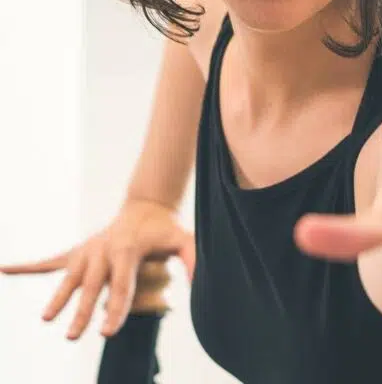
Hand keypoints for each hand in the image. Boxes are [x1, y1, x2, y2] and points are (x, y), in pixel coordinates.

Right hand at [0, 199, 193, 339]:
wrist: (146, 205)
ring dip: (59, 297)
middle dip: (82, 311)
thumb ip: (192, 259)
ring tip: (47, 319)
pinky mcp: (77, 251)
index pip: (121, 286)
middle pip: (92, 286)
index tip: (107, 332)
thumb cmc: (164, 229)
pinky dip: (24, 266)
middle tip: (74, 336)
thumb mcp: (183, 240)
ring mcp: (87, 250)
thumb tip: (201, 281)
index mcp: (127, 251)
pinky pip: (48, 260)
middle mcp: (103, 250)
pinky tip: (3, 269)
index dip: (116, 310)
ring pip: (69, 277)